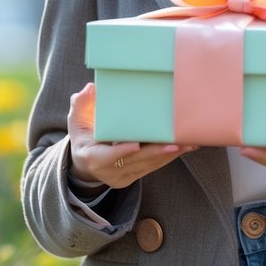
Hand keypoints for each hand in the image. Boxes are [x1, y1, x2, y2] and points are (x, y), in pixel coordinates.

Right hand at [67, 82, 196, 188]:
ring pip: (148, 166)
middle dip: (157, 152)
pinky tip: (183, 148)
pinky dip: (168, 157)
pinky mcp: (133, 177)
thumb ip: (81, 104)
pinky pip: (153, 167)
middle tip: (176, 143)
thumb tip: (90, 89)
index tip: (136, 144)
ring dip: (169, 155)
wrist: (83, 163)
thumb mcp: (77, 120)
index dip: (122, 151)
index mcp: (92, 157)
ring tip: (188, 143)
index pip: (108, 156)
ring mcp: (122, 177)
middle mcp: (108, 172)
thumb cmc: (83, 135)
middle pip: (135, 161)